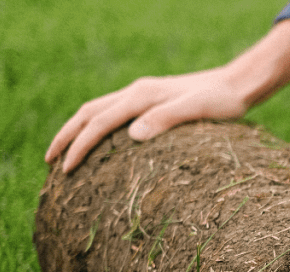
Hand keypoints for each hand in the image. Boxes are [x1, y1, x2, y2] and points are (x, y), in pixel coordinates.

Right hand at [46, 19, 289, 171]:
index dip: (79, 146)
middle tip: (50, 163)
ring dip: (77, 130)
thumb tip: (132, 135)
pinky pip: (114, 113)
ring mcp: (143, 95)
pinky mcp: (153, 101)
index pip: (98, 122)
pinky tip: (100, 144)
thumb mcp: (197, 111)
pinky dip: (97, 127)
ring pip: (98, 110)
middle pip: (88, 113)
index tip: (66, 170)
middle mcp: (137, 92)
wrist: (239, 85)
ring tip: (65, 155)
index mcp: (142, 96)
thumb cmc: (223, 102)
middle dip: (66, 137)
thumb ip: (166, 119)